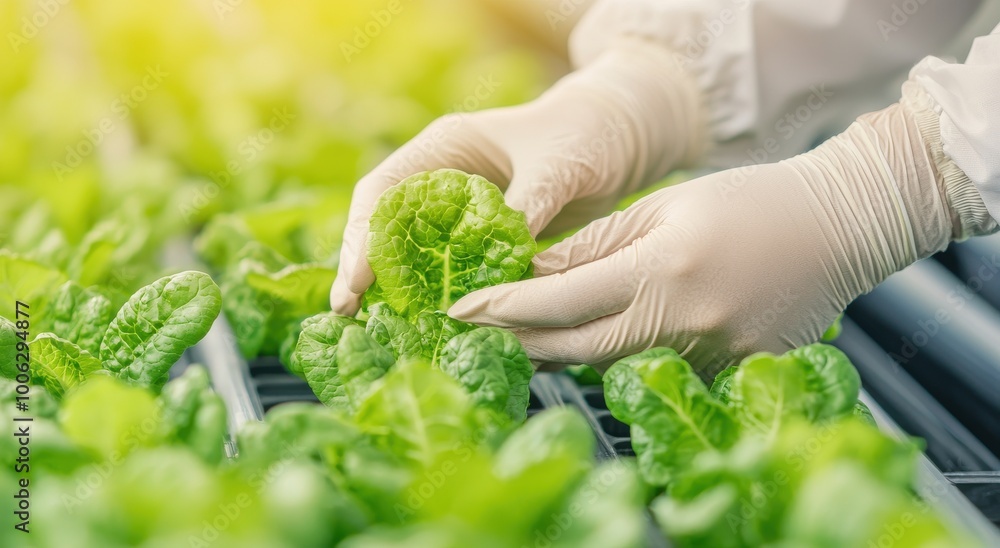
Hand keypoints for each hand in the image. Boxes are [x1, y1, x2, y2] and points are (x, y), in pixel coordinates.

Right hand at [330, 39, 705, 314]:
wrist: (621, 137)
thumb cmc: (588, 134)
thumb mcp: (559, 164)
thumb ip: (529, 202)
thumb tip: (506, 252)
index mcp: (446, 146)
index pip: (384, 190)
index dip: (363, 235)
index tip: (357, 280)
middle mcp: (442, 176)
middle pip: (383, 223)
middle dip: (364, 267)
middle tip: (350, 313)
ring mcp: (458, 209)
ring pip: (410, 249)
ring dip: (394, 285)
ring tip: (380, 327)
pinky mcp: (480, 236)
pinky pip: (448, 267)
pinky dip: (438, 293)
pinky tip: (431, 323)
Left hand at [448, 86, 970, 374]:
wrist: (839, 228)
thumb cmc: (748, 202)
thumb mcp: (660, 210)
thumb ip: (592, 247)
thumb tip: (527, 273)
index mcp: (664, 269)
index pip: (561, 302)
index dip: (504, 310)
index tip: (460, 312)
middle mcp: (687, 322)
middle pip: (577, 351)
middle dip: (519, 345)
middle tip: (475, 335)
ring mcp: (715, 357)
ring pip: (614, 366)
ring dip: (565, 353)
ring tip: (524, 336)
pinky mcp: (735, 375)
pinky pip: (660, 375)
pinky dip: (626, 358)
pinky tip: (608, 340)